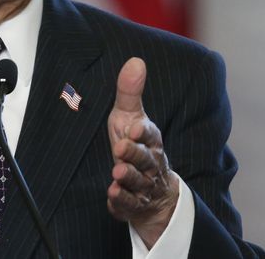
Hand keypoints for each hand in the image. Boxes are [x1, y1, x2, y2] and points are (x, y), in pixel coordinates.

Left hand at [107, 57, 177, 247]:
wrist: (152, 188)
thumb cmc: (135, 144)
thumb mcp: (130, 117)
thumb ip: (129, 92)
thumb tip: (135, 60)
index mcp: (150, 141)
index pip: (151, 135)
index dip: (143, 132)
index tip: (133, 128)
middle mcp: (150, 164)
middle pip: (145, 159)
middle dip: (134, 155)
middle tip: (120, 149)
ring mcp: (143, 185)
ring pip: (138, 182)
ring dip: (128, 178)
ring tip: (117, 173)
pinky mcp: (133, 203)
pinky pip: (129, 204)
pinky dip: (122, 200)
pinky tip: (112, 195)